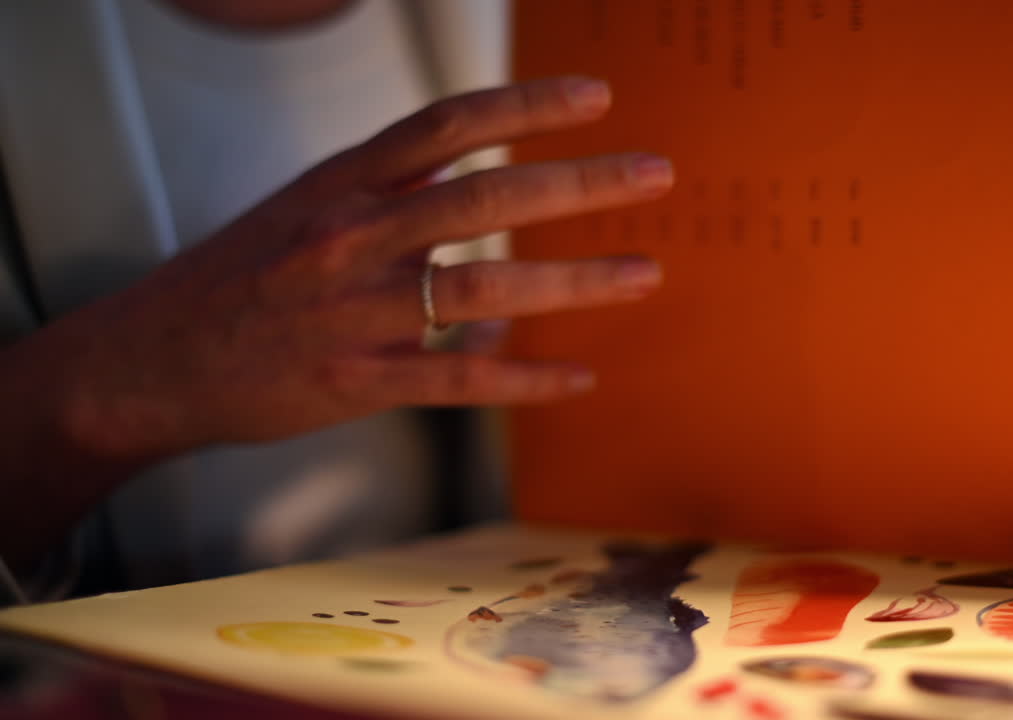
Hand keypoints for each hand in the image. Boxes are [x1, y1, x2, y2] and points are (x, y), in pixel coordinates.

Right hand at [12, 76, 671, 464]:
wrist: (150, 360)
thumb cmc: (238, 281)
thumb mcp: (305, 213)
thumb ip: (395, 206)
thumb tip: (482, 221)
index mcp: (340, 183)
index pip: (447, 124)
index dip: (526, 104)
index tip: (596, 95)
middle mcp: (351, 237)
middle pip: (487, 197)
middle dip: (580, 183)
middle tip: (656, 173)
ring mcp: (355, 311)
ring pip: (488, 290)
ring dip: (577, 280)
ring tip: (646, 273)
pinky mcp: (358, 381)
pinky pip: (462, 382)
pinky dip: (528, 380)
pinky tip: (580, 378)